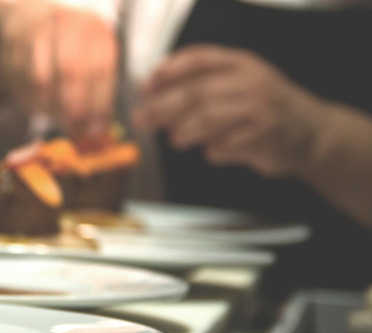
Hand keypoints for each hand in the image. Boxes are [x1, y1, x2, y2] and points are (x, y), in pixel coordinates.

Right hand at [0, 1, 116, 136]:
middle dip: (72, 107)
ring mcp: (38, 31)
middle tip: (72, 128)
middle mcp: (68, 25)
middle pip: (70, 71)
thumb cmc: (70, 52)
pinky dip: (30, 101)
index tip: (95, 129)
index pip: (101, 69)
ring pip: (41, 79)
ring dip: (49, 107)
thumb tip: (96, 130)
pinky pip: (20, 81)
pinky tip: (39, 107)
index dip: (98, 103)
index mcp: (96, 30)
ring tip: (56, 118)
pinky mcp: (14, 43)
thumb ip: (98, 95)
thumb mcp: (92, 63)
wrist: (32, 25)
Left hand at [131, 44, 324, 177]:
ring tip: (175, 140)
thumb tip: (152, 94)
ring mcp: (260, 109)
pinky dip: (212, 151)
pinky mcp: (264, 137)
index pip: (199, 58)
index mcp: (242, 64)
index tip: (145, 86)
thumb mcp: (237, 85)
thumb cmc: (263, 109)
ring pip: (207, 120)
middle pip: (196, 92)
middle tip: (141, 120)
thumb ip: (200, 85)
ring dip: (183, 132)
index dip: (168, 71)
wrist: (313, 133)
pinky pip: (224, 146)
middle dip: (162, 108)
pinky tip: (212, 152)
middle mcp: (252, 82)